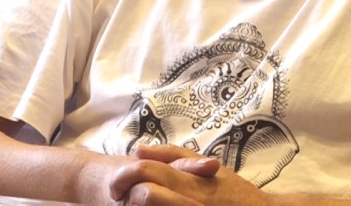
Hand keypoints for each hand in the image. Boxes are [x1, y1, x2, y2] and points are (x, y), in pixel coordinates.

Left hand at [107, 144, 274, 205]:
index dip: (124, 177)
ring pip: (149, 205)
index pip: (146, 173)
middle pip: (144, 196)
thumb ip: (173, 156)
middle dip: (126, 197)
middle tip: (119, 200)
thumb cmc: (234, 192)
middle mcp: (187, 199)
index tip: (117, 188)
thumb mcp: (208, 168)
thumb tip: (138, 150)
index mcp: (188, 181)